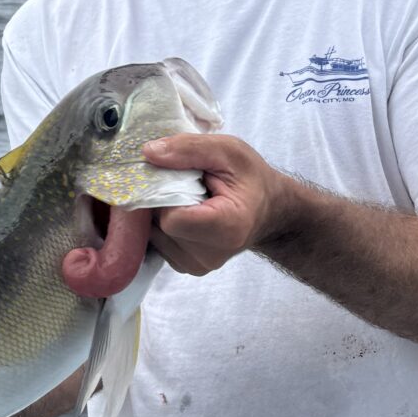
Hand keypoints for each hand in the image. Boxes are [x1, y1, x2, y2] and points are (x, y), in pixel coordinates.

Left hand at [139, 132, 298, 277]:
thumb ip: (188, 148)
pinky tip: (185, 213)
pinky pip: (159, 243)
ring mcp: (198, 266)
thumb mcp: (227, 150)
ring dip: (163, 212)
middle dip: (163, 201)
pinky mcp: (187, 268)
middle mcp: (211, 255)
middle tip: (184, 185)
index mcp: (227, 228)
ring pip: (155, 235)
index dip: (166, 194)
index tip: (178, 176)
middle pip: (160, 227)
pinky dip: (166, 225)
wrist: (269, 211)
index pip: (171, 219)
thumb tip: (148, 153)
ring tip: (187, 199)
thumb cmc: (250, 178)